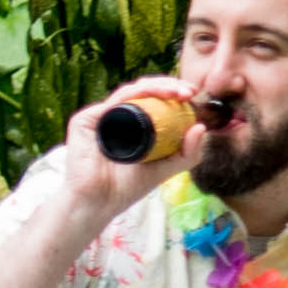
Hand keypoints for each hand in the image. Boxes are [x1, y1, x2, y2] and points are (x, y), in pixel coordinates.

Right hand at [62, 78, 192, 213]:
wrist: (99, 202)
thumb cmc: (127, 187)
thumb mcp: (165, 169)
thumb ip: (187, 153)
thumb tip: (201, 127)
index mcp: (132, 124)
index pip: (153, 101)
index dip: (173, 93)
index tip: (192, 94)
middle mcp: (116, 116)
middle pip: (144, 92)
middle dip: (169, 85)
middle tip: (188, 91)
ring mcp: (100, 116)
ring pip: (132, 91)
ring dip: (157, 86)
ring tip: (177, 92)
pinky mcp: (86, 119)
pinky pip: (115, 100)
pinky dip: (136, 93)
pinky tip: (153, 94)